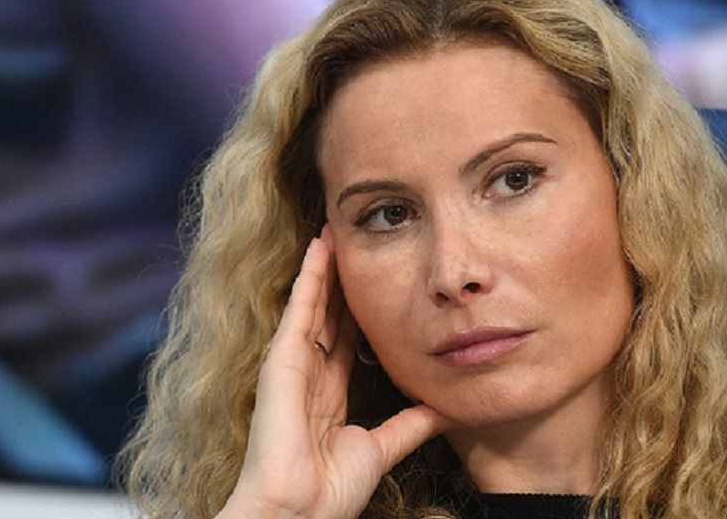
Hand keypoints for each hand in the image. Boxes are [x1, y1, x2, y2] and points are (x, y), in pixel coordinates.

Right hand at [218, 226, 451, 518]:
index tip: (378, 283)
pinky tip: (319, 249)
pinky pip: (299, 309)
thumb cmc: (330, 489)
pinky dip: (309, 277)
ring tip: (337, 234)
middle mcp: (311, 373)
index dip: (361, 311)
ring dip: (326, 268)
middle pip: (331, 316)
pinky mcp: (282, 359)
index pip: (348, 340)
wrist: (301, 509)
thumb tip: (444, 409)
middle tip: (358, 246)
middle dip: (345, 283)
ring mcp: (293, 363)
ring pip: (315, 304)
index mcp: (330, 393)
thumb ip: (410, 425)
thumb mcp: (381, 448)